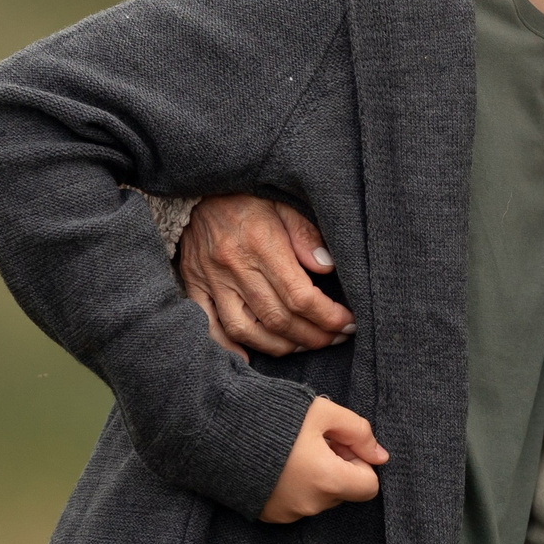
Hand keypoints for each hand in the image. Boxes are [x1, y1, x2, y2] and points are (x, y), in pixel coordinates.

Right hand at [180, 195, 352, 357]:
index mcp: (261, 244)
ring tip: (303, 345)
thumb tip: (327, 266)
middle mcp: (234, 267)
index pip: (300, 296)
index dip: (328, 317)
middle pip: (278, 319)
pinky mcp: (195, 286)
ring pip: (246, 330)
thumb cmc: (247, 196)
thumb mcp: (283, 203)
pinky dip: (229, 347)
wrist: (197, 187)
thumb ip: (305, 234)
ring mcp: (212, 281)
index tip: (348, 323)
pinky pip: (208, 325)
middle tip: (335, 338)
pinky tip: (251, 356)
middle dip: (313, 336)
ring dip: (279, 346)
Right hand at [260, 396, 388, 522]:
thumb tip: (380, 456)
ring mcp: (287, 514)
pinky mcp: (268, 516)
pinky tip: (277, 463)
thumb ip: (359, 432)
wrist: (215, 430)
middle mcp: (310, 505)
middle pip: (343, 491)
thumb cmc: (273, 416)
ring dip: (315, 476)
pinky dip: (294, 486)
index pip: (369, 486)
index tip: (338, 443)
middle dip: (337, 467)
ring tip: (291, 450)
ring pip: (319, 497)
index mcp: (328, 480)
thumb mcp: (323, 411)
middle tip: (313, 441)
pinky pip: (296, 503)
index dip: (359, 461)